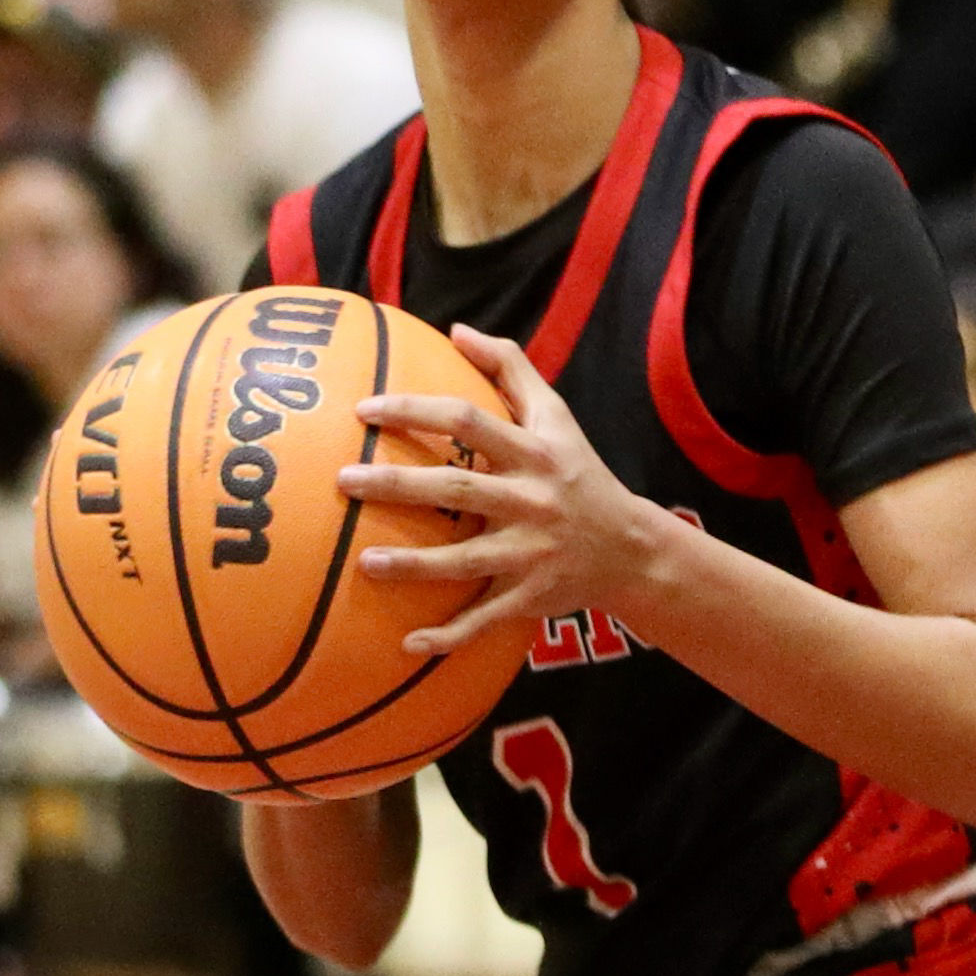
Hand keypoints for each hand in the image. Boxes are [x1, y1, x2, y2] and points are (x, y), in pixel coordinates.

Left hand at [339, 327, 669, 658]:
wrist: (632, 548)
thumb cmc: (580, 473)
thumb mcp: (557, 416)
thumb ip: (510, 368)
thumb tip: (456, 330)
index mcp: (533, 453)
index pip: (468, 421)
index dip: (416, 411)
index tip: (364, 409)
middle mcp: (532, 501)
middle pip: (458, 489)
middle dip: (398, 485)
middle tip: (343, 480)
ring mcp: (532, 554)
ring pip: (466, 561)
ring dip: (414, 565)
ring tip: (363, 564)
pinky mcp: (531, 599)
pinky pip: (484, 620)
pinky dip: (448, 637)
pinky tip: (405, 645)